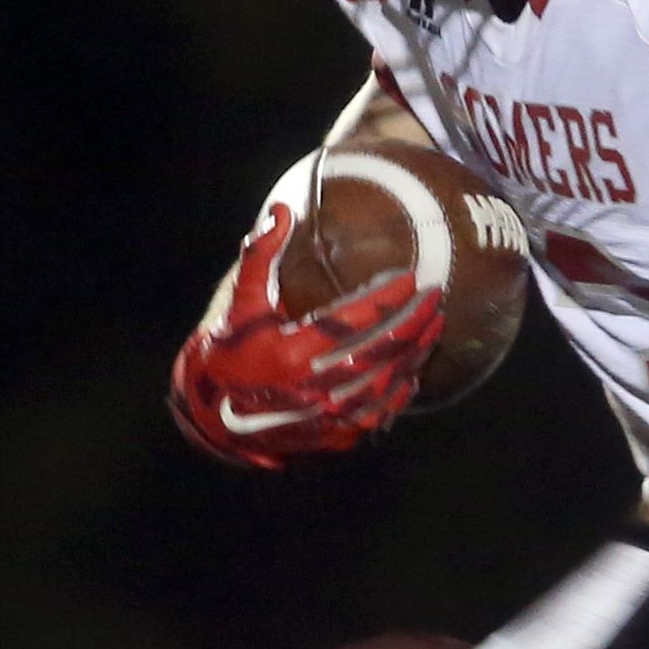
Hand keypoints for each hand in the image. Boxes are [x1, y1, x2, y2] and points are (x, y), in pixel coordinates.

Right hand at [169, 188, 442, 467]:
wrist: (212, 415)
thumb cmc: (229, 350)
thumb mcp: (241, 302)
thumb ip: (261, 255)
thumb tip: (282, 210)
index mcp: (292, 353)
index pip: (353, 320)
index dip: (387, 297)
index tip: (412, 277)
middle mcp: (313, 388)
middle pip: (380, 352)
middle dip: (414, 323)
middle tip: (437, 300)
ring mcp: (326, 417)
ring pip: (385, 385)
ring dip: (414, 356)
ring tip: (434, 329)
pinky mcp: (332, 438)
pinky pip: (377, 416)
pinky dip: (398, 395)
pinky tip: (412, 373)